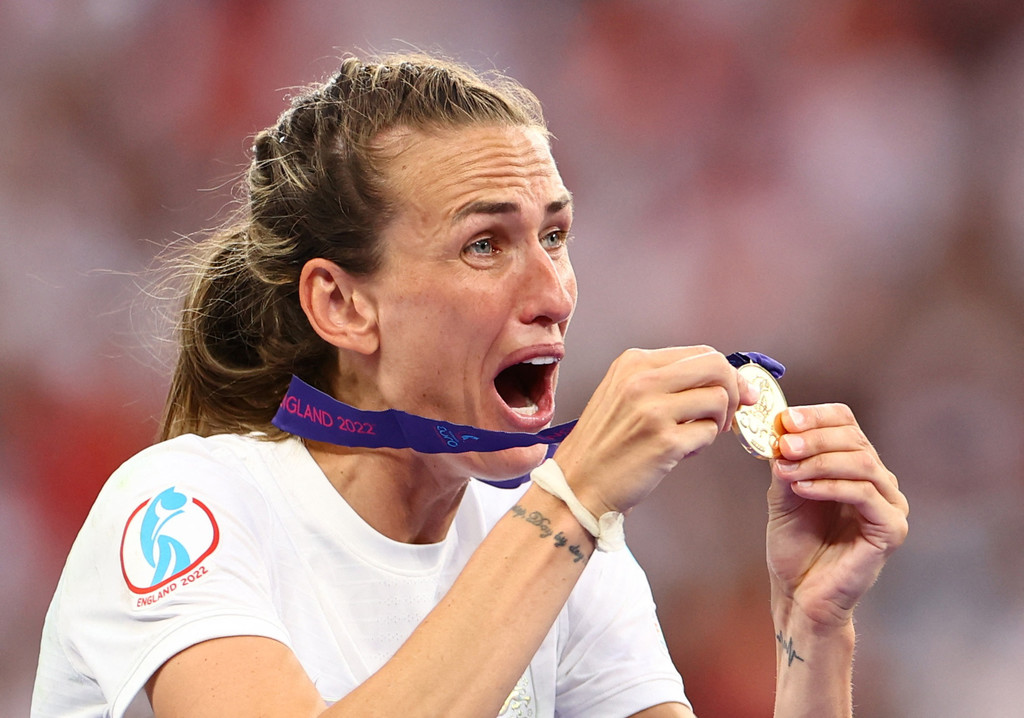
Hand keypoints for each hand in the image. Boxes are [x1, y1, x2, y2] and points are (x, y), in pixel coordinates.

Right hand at [554, 346, 757, 515]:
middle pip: (717, 367)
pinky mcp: (665, 442)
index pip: (701, 352)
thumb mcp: (625, 395)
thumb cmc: (604, 444)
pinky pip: (709, 433)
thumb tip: (734, 382)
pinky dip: (702, 444)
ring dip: (717, 421)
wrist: (578, 484)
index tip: (734, 392)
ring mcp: (653, 410)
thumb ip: (670, 382)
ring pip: (719, 399)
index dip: (725, 373)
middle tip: (724, 415)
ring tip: (694, 436)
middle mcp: (642, 380)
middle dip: (733, 391)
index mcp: (633, 363)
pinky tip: (680, 452)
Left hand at [766, 403, 908, 627]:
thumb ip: (787, 461)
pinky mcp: (891, 529)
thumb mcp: (784, 492)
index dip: (816, 416)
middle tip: (782, 442)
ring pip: (861, 463)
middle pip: (854, 439)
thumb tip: (782, 428)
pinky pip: (864, 493)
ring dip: (818, 460)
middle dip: (813, 438)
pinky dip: (830, 485)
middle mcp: (879, 481)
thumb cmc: (795, 545)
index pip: (845, 423)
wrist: (800, 593)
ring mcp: (890, 505)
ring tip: (786, 467)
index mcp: (856, 466)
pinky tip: (801, 486)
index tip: (784, 419)